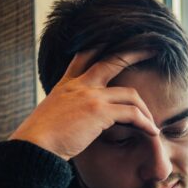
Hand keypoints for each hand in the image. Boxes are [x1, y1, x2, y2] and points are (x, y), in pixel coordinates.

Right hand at [9, 50, 159, 159]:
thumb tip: (77, 118)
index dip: (102, 45)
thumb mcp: (54, 115)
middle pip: (112, 60)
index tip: (118, 40)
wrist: (34, 147)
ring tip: (153, 123)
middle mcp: (79, 84)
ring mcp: (90, 96)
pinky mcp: (99, 111)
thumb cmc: (42, 139)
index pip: (85, 56)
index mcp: (67, 84)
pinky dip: (145, 123)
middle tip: (151, 48)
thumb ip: (69, 109)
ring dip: (145, 110)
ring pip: (130, 94)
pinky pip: (132, 114)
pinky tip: (152, 132)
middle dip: (134, 53)